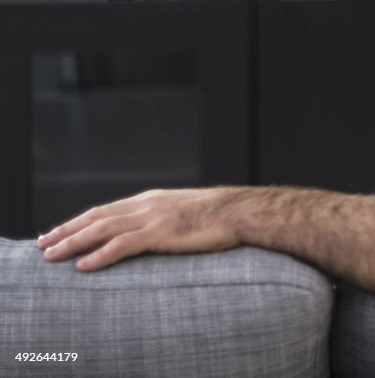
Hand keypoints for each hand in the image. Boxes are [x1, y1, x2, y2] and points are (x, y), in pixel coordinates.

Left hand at [36, 188, 240, 271]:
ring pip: (102, 229)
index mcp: (151, 200)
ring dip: (73, 243)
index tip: (59, 231)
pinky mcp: (160, 233)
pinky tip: (84, 266)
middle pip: (96, 217)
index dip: (80, 221)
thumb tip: (155, 233)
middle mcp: (146, 205)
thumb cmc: (218, 216)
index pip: (106, 210)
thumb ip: (165, 219)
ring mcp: (152, 217)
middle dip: (67, 230)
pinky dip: (100, 255)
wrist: (240, 211)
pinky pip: (122, 245)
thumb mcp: (184, 212)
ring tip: (52, 256)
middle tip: (43, 244)